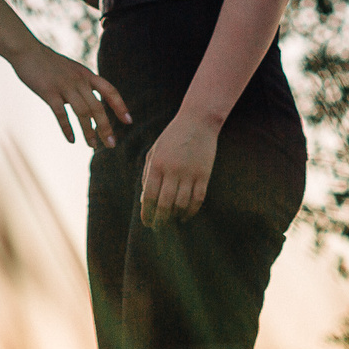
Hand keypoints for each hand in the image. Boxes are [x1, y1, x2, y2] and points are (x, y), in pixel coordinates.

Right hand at [11, 44, 130, 148]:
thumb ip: (82, 85)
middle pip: (98, 107)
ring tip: (93, 146)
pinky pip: (61, 114)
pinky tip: (72, 140)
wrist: (28, 51)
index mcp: (86, 75)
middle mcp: (79, 80)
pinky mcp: (49, 92)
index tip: (128, 121)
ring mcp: (64, 86)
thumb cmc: (49, 63)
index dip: (120, 106)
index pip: (109, 91)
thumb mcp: (72, 70)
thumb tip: (89, 105)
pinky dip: (67, 129)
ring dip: (89, 132)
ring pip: (82, 113)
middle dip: (106, 127)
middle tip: (112, 144)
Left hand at [139, 111, 219, 225]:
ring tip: (171, 221)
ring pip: (181, 204)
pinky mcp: (204, 174)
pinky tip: (185, 216)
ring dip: (175, 216)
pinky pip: (198, 199)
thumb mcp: (154, 151)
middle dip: (160, 220)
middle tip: (158, 227)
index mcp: (157, 164)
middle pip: (165, 204)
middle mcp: (172, 171)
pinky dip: (191, 211)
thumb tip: (144, 198)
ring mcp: (189, 173)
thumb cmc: (172, 136)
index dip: (147, 213)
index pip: (149, 196)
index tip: (146, 222)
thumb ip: (147, 173)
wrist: (198, 121)